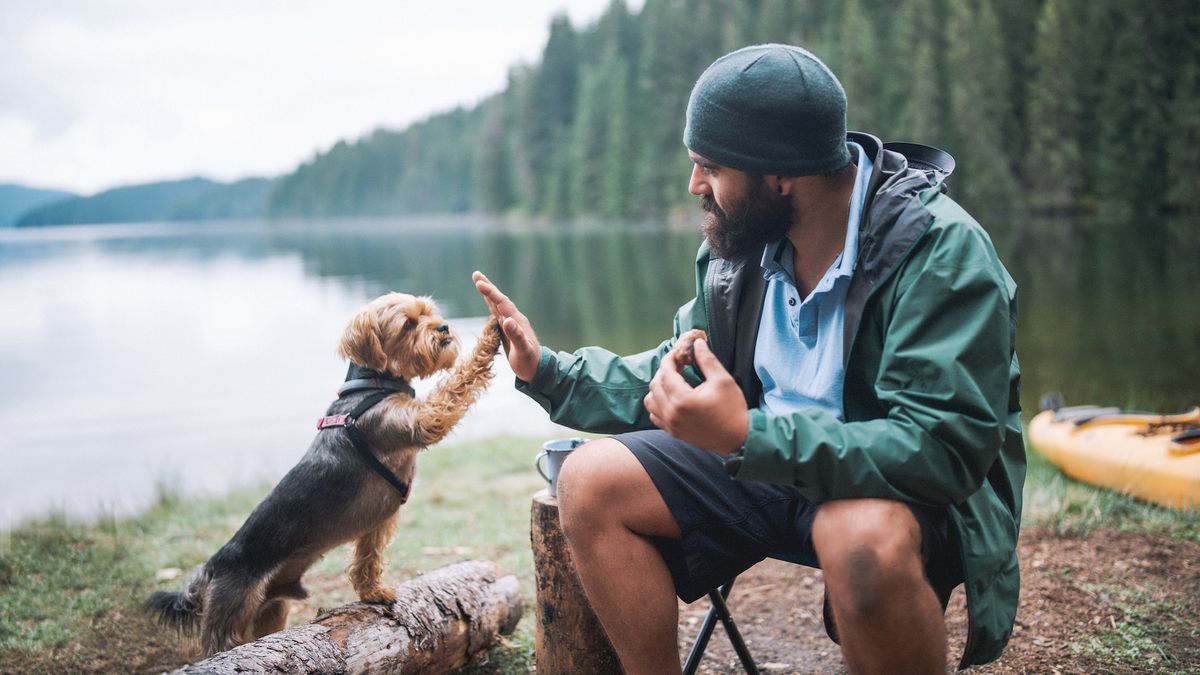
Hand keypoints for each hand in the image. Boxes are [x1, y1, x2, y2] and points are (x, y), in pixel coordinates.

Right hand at [472, 270, 540, 381]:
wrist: (537, 370)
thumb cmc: (530, 362)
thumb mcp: (523, 350)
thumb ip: (516, 336)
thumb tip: (507, 320)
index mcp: (517, 321)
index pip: (502, 303)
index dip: (491, 293)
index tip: (479, 283)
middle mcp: (514, 320)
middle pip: (499, 300)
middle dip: (488, 287)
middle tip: (476, 274)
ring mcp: (511, 325)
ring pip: (497, 306)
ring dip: (488, 294)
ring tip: (479, 283)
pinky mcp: (508, 331)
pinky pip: (497, 314)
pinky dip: (491, 306)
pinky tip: (488, 303)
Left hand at [644, 338, 747, 454]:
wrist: (738, 438)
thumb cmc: (733, 409)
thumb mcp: (723, 380)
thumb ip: (707, 360)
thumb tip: (697, 343)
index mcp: (683, 400)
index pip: (666, 372)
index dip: (670, 358)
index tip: (678, 352)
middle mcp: (672, 413)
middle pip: (655, 385)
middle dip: (664, 371)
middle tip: (678, 364)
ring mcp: (670, 425)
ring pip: (650, 400)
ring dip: (658, 387)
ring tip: (673, 381)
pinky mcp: (673, 432)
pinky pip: (654, 415)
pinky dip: (658, 403)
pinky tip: (672, 398)